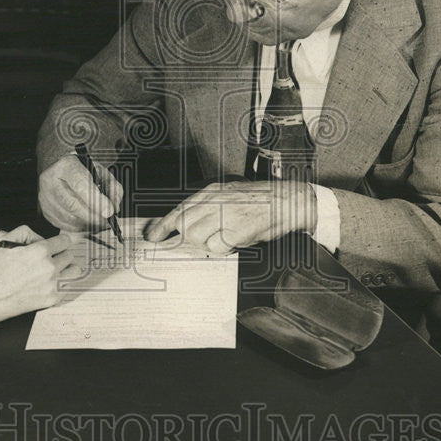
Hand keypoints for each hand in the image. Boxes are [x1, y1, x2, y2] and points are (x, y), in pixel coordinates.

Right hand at [0, 225, 81, 325]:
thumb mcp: (5, 241)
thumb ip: (27, 233)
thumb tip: (42, 238)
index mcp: (40, 251)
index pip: (65, 241)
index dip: (59, 241)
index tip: (57, 245)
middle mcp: (50, 267)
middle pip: (69, 255)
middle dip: (61, 254)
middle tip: (51, 258)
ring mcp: (52, 284)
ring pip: (74, 271)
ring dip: (66, 268)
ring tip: (55, 270)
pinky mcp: (52, 299)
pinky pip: (67, 287)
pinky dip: (61, 284)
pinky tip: (50, 283)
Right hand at [38, 154, 123, 231]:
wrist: (63, 172)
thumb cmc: (83, 172)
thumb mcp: (101, 172)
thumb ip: (112, 187)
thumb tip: (114, 207)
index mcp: (66, 166)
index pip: (81, 184)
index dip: (96, 200)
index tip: (109, 211)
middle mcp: (51, 181)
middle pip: (73, 205)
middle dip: (93, 216)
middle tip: (107, 221)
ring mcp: (46, 197)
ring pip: (68, 218)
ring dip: (87, 224)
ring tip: (99, 222)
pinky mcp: (45, 211)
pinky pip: (63, 225)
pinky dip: (78, 228)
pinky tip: (87, 223)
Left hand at [143, 180, 316, 254]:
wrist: (288, 202)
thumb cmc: (260, 203)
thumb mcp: (229, 198)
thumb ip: (207, 211)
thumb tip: (185, 229)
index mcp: (212, 191)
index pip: (178, 209)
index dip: (162, 225)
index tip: (152, 236)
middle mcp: (215, 200)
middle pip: (185, 226)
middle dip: (190, 238)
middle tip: (206, 240)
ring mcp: (225, 214)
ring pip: (198, 238)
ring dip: (210, 244)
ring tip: (228, 237)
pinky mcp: (236, 228)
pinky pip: (218, 247)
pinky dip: (225, 249)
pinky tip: (238, 239)